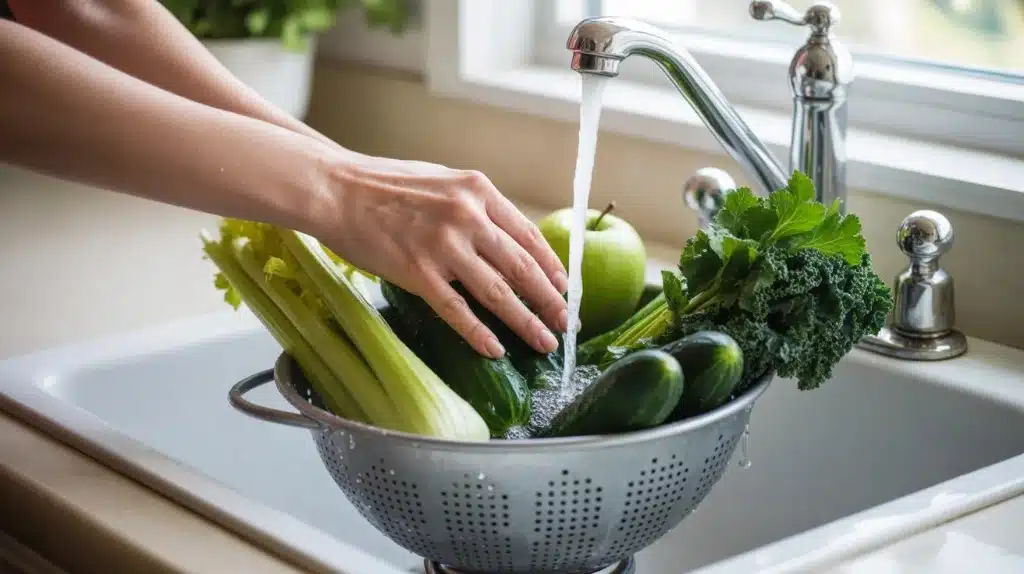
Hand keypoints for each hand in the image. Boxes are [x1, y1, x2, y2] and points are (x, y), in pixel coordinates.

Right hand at [319, 156, 569, 358]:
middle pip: (523, 267)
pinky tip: (496, 350)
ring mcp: (444, 246)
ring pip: (499, 293)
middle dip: (550, 301)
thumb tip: (505, 239)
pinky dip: (479, 334)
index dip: (552, 267)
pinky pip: (457, 310)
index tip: (566, 289)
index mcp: (479, 191)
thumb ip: (475, 207)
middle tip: (566, 324)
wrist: (335, 189)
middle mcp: (468, 216)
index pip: (529, 235)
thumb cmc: (385, 185)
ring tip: (544, 343)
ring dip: (526, 323)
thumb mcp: (443, 182)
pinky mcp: (418, 272)